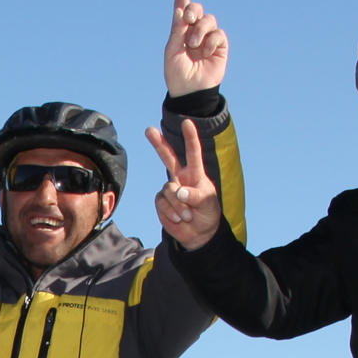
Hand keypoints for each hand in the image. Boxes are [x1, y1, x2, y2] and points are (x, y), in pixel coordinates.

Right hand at [145, 119, 221, 249]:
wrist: (199, 234)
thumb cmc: (208, 214)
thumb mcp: (209, 204)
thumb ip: (197, 196)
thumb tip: (180, 191)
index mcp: (195, 174)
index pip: (193, 153)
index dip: (190, 138)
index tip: (187, 123)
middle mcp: (181, 178)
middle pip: (168, 158)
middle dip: (158, 144)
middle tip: (149, 130)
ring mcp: (170, 190)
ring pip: (169, 192)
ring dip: (178, 206)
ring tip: (187, 216)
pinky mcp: (162, 203)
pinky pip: (162, 204)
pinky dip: (171, 213)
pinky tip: (178, 219)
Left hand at [163, 0, 226, 95]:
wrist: (190, 91)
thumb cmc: (177, 73)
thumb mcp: (172, 51)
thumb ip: (177, 31)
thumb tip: (180, 10)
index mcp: (180, 29)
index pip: (183, 6)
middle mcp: (194, 30)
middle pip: (198, 9)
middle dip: (194, 11)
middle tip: (188, 21)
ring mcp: (208, 37)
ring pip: (209, 20)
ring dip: (201, 30)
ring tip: (195, 45)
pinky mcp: (220, 45)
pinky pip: (218, 34)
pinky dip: (211, 41)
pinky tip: (206, 52)